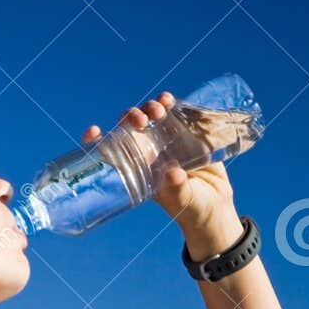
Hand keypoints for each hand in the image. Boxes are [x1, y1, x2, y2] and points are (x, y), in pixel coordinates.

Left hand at [82, 92, 242, 258]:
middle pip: (131, 126)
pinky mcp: (187, 133)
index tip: (93, 131)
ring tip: (159, 109)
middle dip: (131, 117)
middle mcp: (150, 152)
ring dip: (151, 107)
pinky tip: (170, 100)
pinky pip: (175, 112)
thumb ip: (177, 189)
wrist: (215, 206)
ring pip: (152, 115)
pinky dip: (170, 102)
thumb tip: (173, 174)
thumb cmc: (191, 209)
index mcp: (139, 169)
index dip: (98, 140)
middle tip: (142, 121)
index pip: (112, 151)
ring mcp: (168, 141)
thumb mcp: (182, 201)